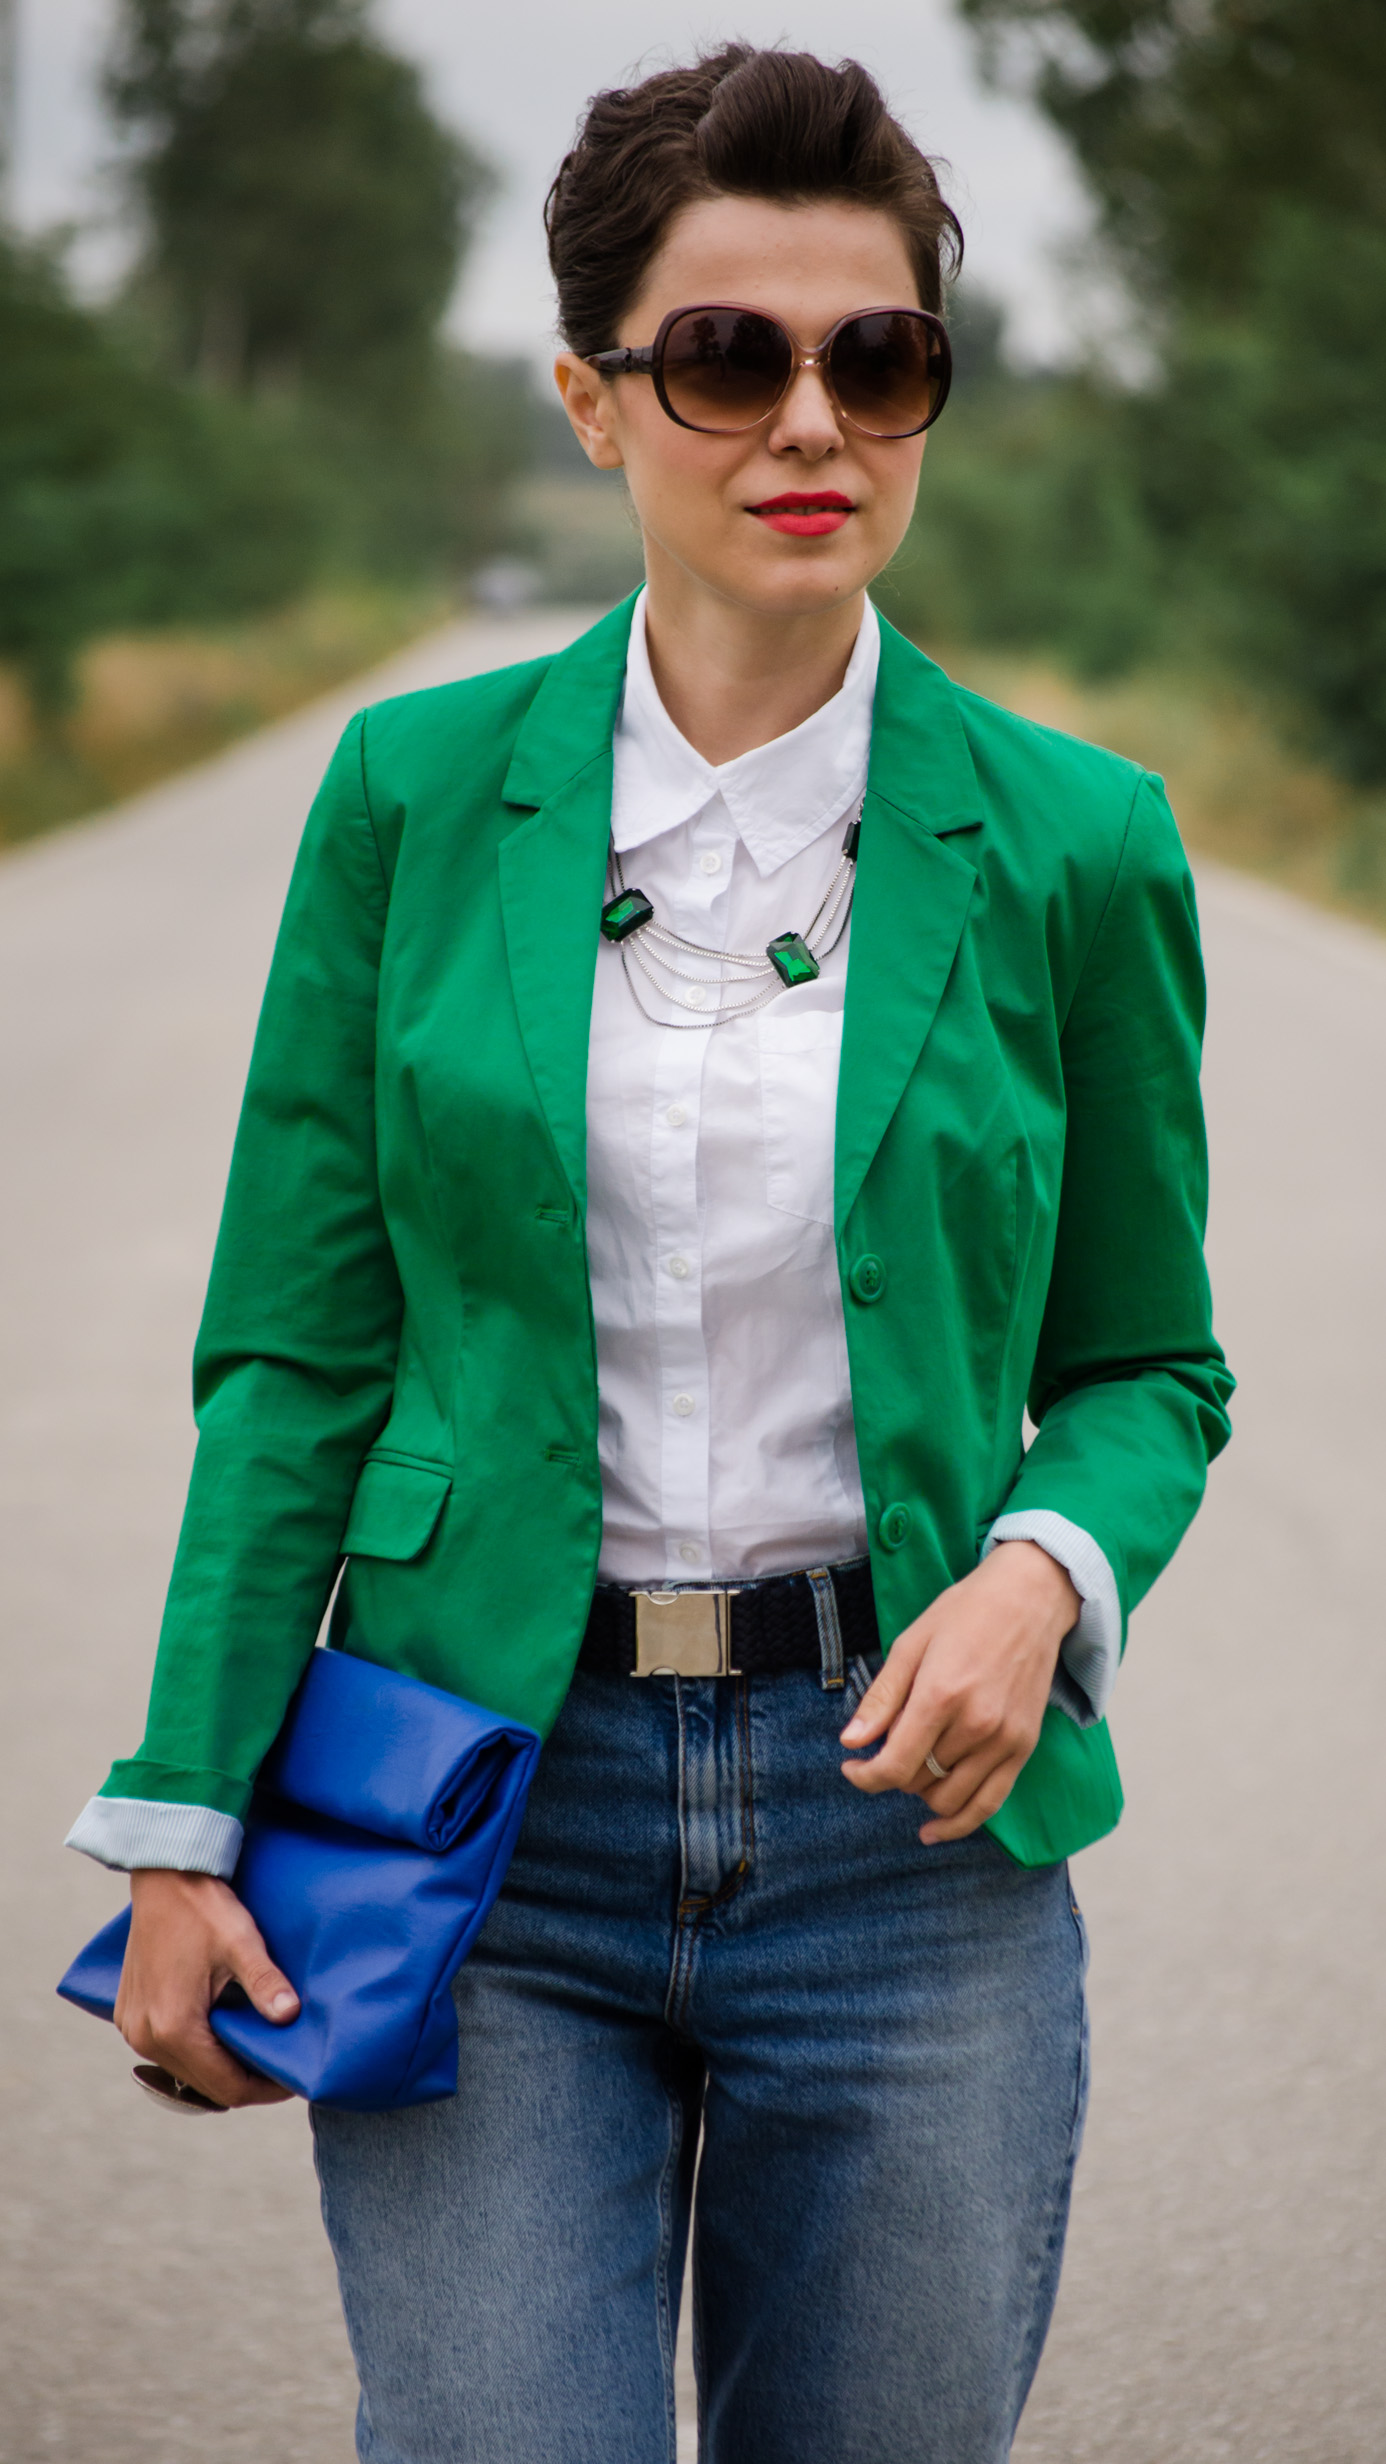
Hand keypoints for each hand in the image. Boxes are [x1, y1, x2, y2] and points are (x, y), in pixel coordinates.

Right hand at [115, 1869, 299, 2108]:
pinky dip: (195, 2052)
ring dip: (219, 2068)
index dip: (265, 2089)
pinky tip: (222, 2035)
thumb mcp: (242, 1944)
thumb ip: (265, 1983)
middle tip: (280, 2066)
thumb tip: (290, 2016)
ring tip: (254, 2051)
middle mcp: (145, 2037)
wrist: (164, 1875)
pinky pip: (166, 2052)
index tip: (293, 2078)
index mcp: (174, 2028)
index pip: (227, 2087)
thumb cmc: (204, 1908)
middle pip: (204, 2086)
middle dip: (245, 2082)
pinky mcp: (128, 2014)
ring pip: (184, 2072)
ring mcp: (132, 2028)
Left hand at [839, 1540, 1079, 1843]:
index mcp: (940, 1695)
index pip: (895, 1764)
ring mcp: (1004, 1739)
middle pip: (918, 1780)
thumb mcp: (910, 1644)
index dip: (865, 1776)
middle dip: (893, 1773)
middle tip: (887, 1749)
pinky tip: (935, 1829)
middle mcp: (975, 1724)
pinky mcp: (1024, 1748)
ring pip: (949, 1798)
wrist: (1029, 1599)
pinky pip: (989, 1803)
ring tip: (913, 1768)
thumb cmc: (965, 1613)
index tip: (851, 1768)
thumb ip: (881, 1699)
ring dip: (922, 1792)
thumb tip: (851, 1743)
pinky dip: (960, 1823)